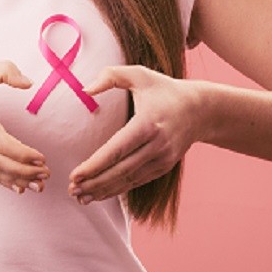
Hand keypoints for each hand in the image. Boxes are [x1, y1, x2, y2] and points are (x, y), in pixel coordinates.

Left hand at [68, 66, 202, 203]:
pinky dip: (118, 190)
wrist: (200, 110)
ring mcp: (162, 158)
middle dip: (94, 183)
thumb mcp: (139, 75)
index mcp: (148, 123)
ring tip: (79, 196)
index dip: (95, 165)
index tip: (75, 175)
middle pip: (121, 170)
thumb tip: (85, 89)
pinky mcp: (164, 166)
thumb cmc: (164, 89)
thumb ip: (111, 76)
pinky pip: (137, 181)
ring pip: (128, 180)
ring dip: (103, 190)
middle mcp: (157, 145)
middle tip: (71, 189)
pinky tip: (99, 194)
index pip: (117, 149)